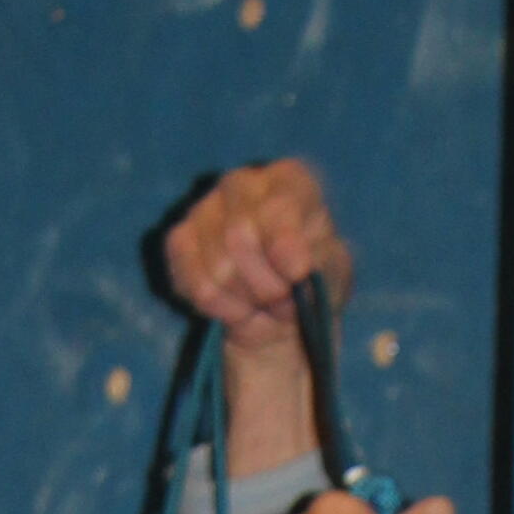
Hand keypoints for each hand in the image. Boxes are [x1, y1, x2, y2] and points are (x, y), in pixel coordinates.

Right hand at [163, 160, 352, 470]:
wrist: (282, 331)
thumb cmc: (313, 298)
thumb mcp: (334, 280)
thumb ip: (319, 262)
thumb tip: (295, 261)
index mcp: (292, 182)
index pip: (283, 196)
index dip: (287, 240)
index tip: (298, 275)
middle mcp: (245, 184)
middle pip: (242, 227)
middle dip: (265, 280)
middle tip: (281, 302)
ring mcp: (207, 211)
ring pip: (212, 256)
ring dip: (240, 297)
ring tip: (260, 309)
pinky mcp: (179, 244)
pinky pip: (184, 270)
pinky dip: (210, 301)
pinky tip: (230, 312)